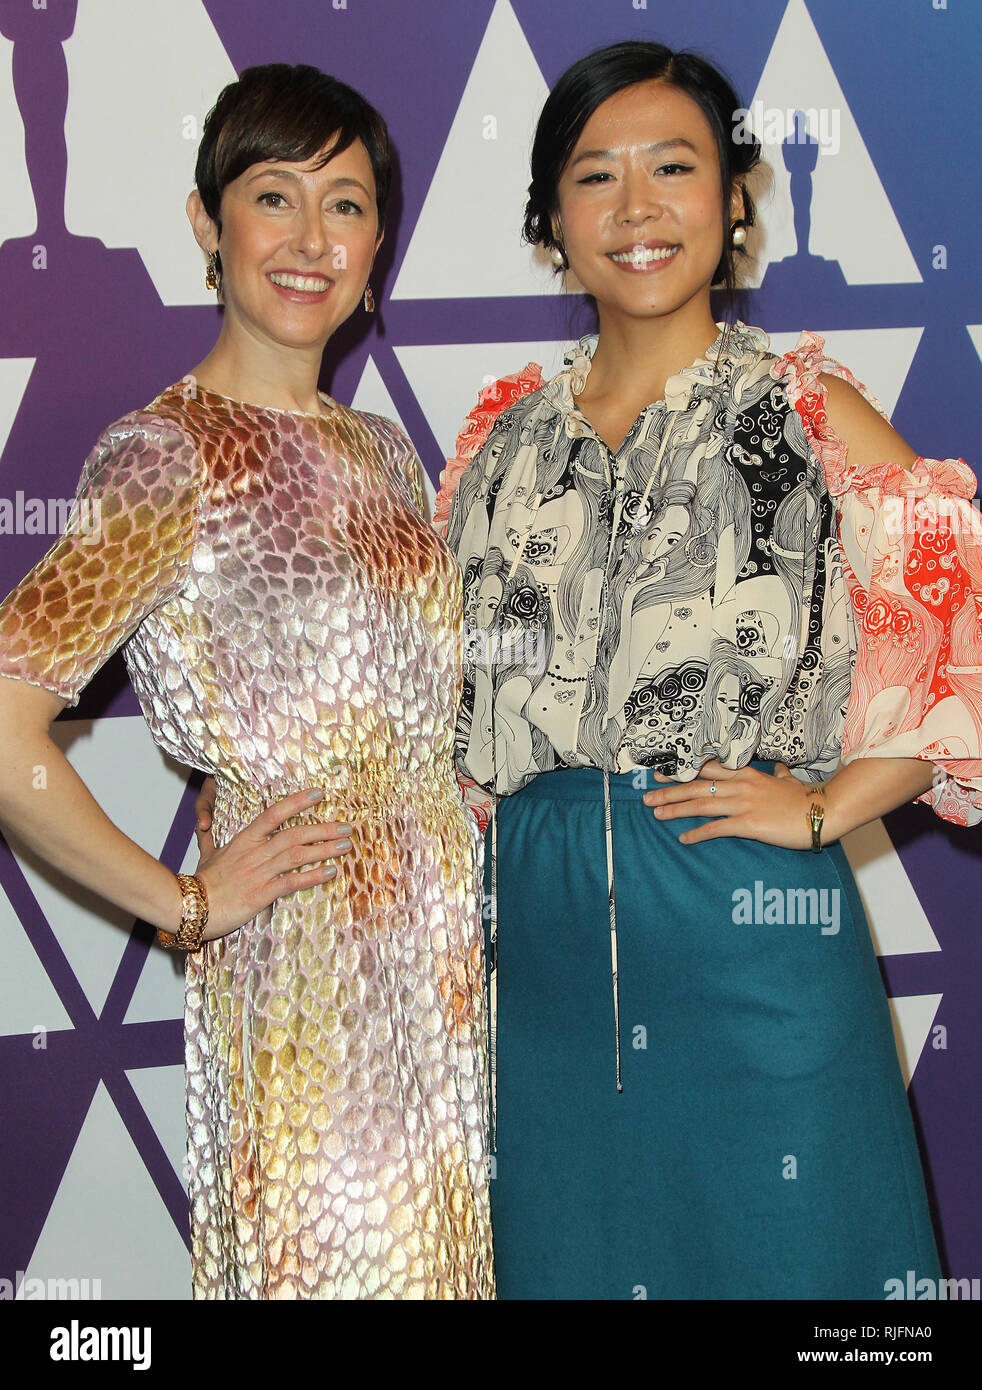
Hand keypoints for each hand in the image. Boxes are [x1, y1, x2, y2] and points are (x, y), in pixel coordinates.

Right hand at [191, 787, 353, 940]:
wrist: (191, 907)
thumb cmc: (200, 882)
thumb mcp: (205, 854)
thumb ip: (208, 838)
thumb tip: (202, 826)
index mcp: (245, 840)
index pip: (274, 813)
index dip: (298, 802)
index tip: (319, 794)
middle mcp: (255, 852)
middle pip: (294, 834)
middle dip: (323, 828)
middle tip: (346, 826)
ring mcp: (259, 872)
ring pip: (297, 855)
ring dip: (324, 849)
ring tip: (345, 846)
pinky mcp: (262, 894)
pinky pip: (292, 882)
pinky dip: (313, 877)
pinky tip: (331, 872)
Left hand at [642, 759, 822, 849]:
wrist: (821, 812)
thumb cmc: (806, 798)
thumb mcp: (789, 780)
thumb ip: (780, 774)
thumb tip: (780, 768)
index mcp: (746, 774)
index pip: (707, 769)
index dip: (682, 770)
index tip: (662, 772)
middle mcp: (740, 786)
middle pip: (696, 787)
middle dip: (669, 791)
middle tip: (647, 796)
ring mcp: (743, 804)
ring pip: (701, 805)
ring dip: (676, 809)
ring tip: (656, 813)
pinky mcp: (749, 824)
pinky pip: (717, 829)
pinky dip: (698, 833)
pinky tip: (683, 839)